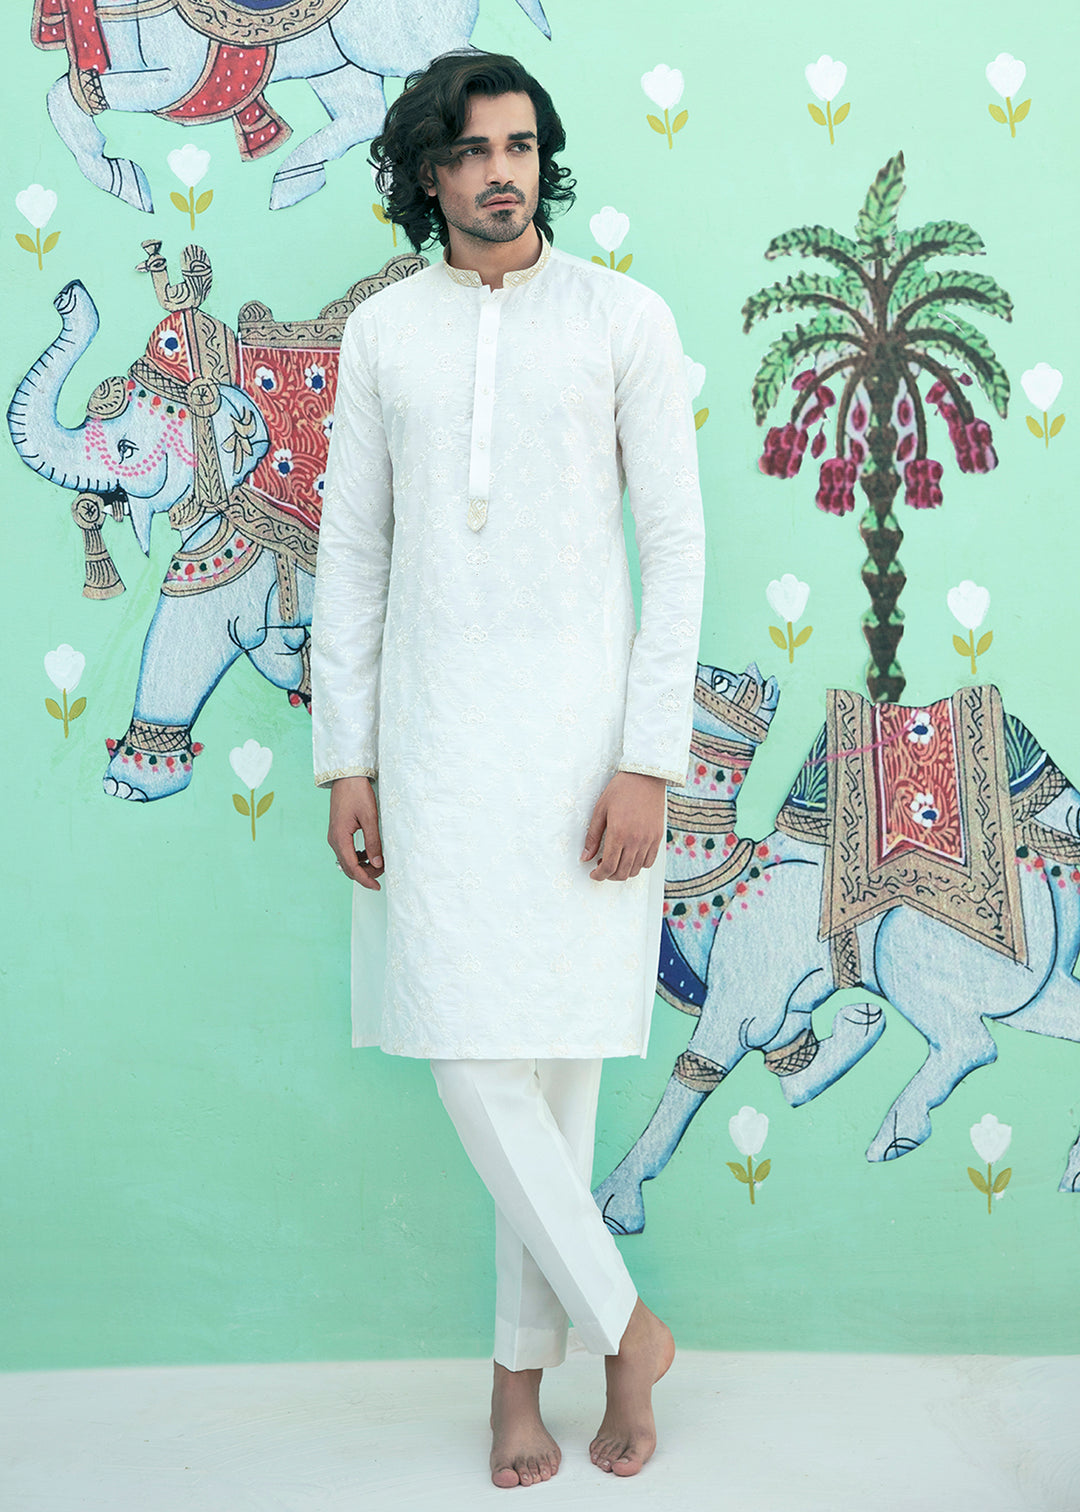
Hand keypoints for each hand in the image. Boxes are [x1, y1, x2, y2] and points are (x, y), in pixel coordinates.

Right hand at [328, 775, 384, 890]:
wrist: (347, 777)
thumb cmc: (357, 794)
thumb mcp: (370, 818)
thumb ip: (373, 842)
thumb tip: (378, 863)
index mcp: (340, 837)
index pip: (352, 867)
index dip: (365, 879)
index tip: (377, 886)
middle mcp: (334, 839)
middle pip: (348, 867)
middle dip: (365, 874)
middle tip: (383, 872)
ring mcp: (334, 836)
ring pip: (347, 860)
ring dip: (362, 866)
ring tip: (379, 862)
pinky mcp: (338, 832)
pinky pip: (346, 851)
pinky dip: (358, 857)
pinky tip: (370, 853)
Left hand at [581, 771, 665, 880]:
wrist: (645, 777)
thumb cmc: (620, 790)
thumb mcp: (600, 811)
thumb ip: (593, 837)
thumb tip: (585, 857)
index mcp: (619, 834)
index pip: (608, 867)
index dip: (599, 875)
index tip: (593, 874)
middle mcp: (636, 840)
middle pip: (622, 872)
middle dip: (609, 876)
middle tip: (602, 868)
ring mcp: (649, 840)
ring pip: (636, 870)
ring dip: (623, 872)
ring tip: (615, 861)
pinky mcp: (658, 837)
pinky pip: (649, 861)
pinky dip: (638, 865)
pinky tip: (629, 856)